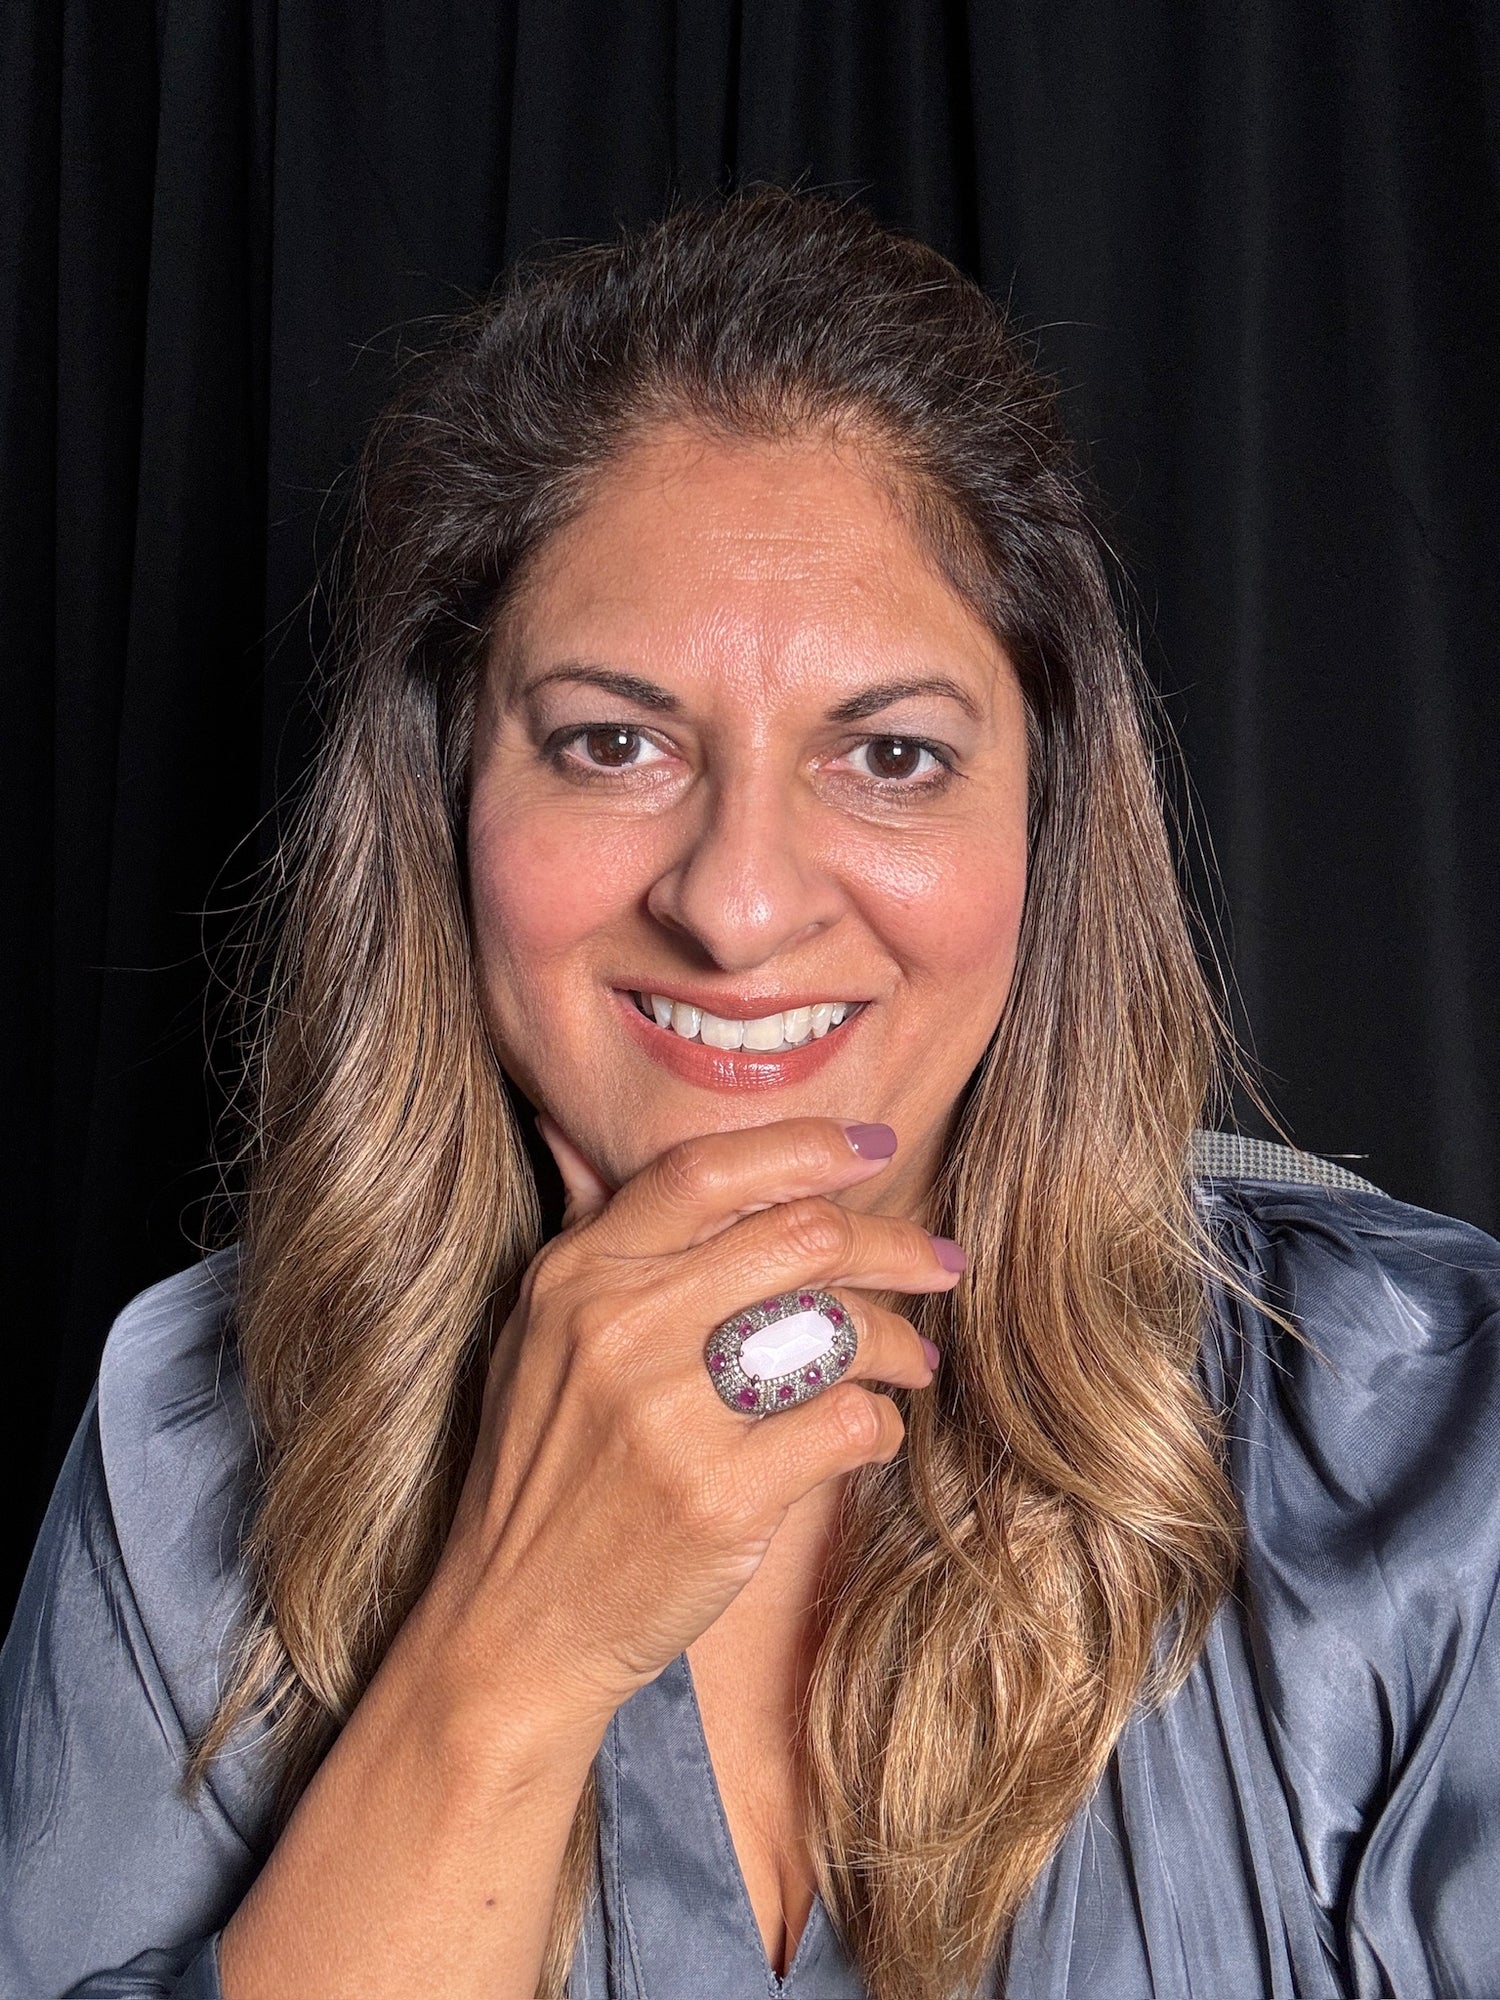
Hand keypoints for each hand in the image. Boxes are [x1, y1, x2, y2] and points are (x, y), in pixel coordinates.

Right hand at [429, 1116, 961, 1723]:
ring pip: (837, 1328)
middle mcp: (620, 1326)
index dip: (807, 1148)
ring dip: (897, 1341)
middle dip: (893, 1243)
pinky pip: (846, 1425)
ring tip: (910, 1362)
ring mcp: (669, 1413)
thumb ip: (588, 1239)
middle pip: (800, 1237)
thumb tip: (572, 1125)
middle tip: (938, 1262)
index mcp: (578, 1274)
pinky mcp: (719, 1496)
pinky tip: (872, 1432)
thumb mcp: (533, 1336)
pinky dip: (880, 1424)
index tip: (875, 1149)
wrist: (512, 1623)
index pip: (707, 1170)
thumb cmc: (541, 1470)